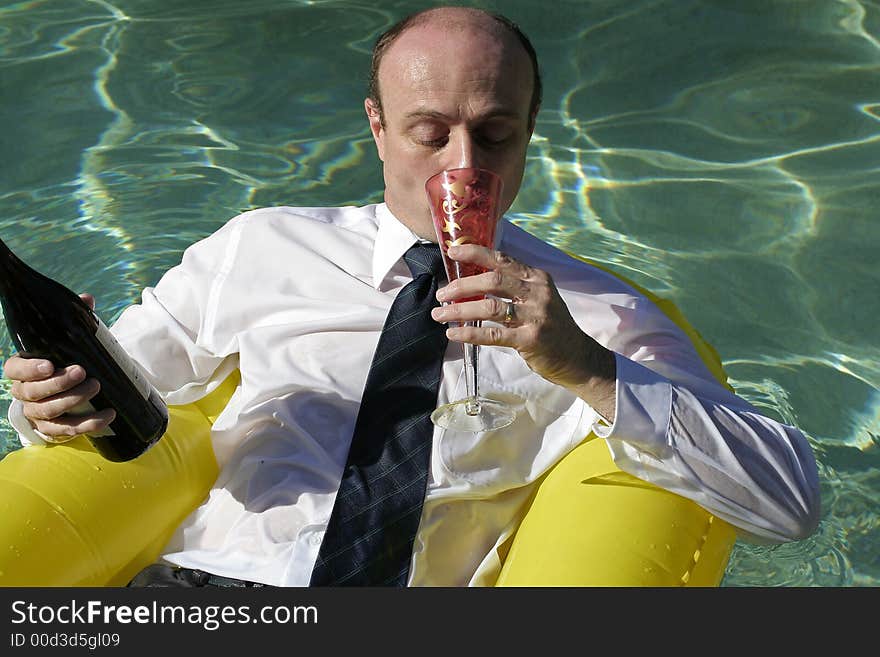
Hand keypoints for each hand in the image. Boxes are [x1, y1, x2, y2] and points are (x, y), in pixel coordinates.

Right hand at [2, 293, 114, 440]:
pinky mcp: (53, 429)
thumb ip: (76, 320)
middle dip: (59, 384)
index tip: (50, 364)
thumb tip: (86, 299)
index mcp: (22, 370)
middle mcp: (25, 393)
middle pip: (34, 393)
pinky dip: (88, 424)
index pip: (15, 370)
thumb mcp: (68, 341)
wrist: (68, 391)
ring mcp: (37, 413)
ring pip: (49, 412)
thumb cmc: (65, 361)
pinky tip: (107, 415)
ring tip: (97, 387)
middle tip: (83, 372)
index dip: (30, 369)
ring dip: (74, 401)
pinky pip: (66, 430)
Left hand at [431, 245, 616, 420]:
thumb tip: (474, 280)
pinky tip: (453, 333)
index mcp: (537, 278)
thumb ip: (514, 286)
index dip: (476, 253)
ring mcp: (535, 316)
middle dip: (462, 286)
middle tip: (442, 293)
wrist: (577, 357)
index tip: (453, 252)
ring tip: (440, 314)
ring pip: (489, 308)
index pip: (503, 260)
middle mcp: (537, 293)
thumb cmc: (551, 326)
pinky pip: (492, 334)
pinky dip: (469, 334)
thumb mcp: (539, 298)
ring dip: (459, 310)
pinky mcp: (530, 339)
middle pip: (492, 281)